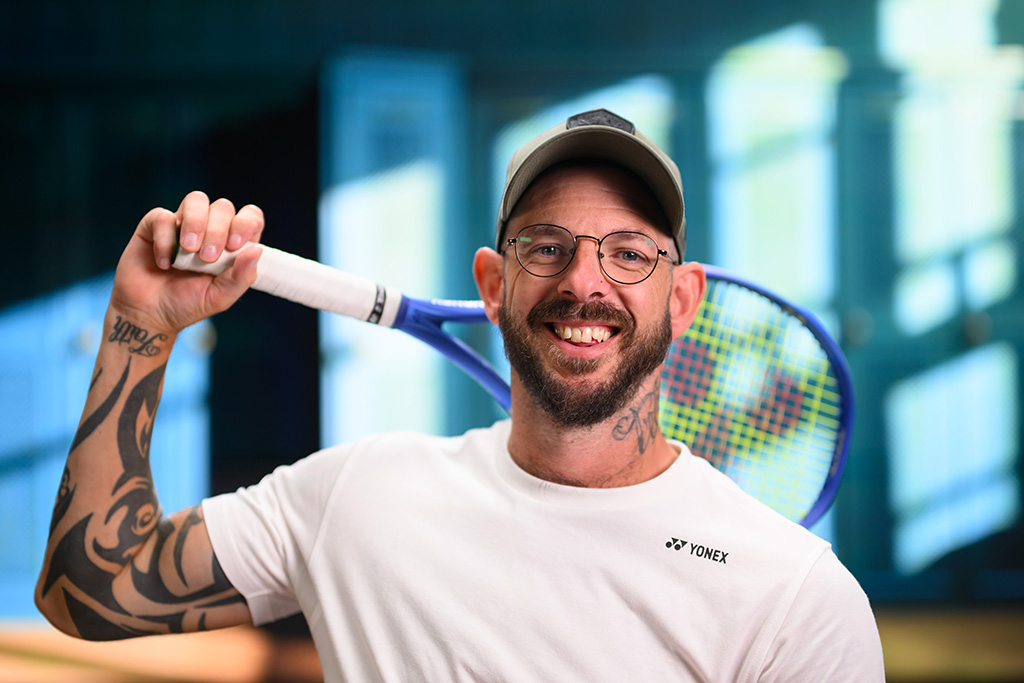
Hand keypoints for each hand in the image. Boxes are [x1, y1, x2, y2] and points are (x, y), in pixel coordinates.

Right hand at [110, 191, 264, 334]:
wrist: (150, 313)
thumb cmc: (188, 304)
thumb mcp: (220, 297)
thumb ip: (241, 276)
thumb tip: (257, 250)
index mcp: (232, 244)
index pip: (250, 217)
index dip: (246, 223)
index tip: (235, 246)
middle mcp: (210, 229)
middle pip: (224, 207)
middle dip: (218, 230)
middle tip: (207, 257)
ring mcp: (183, 224)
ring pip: (197, 200)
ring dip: (196, 222)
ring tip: (189, 250)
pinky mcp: (155, 225)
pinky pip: (163, 216)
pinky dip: (165, 238)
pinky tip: (166, 263)